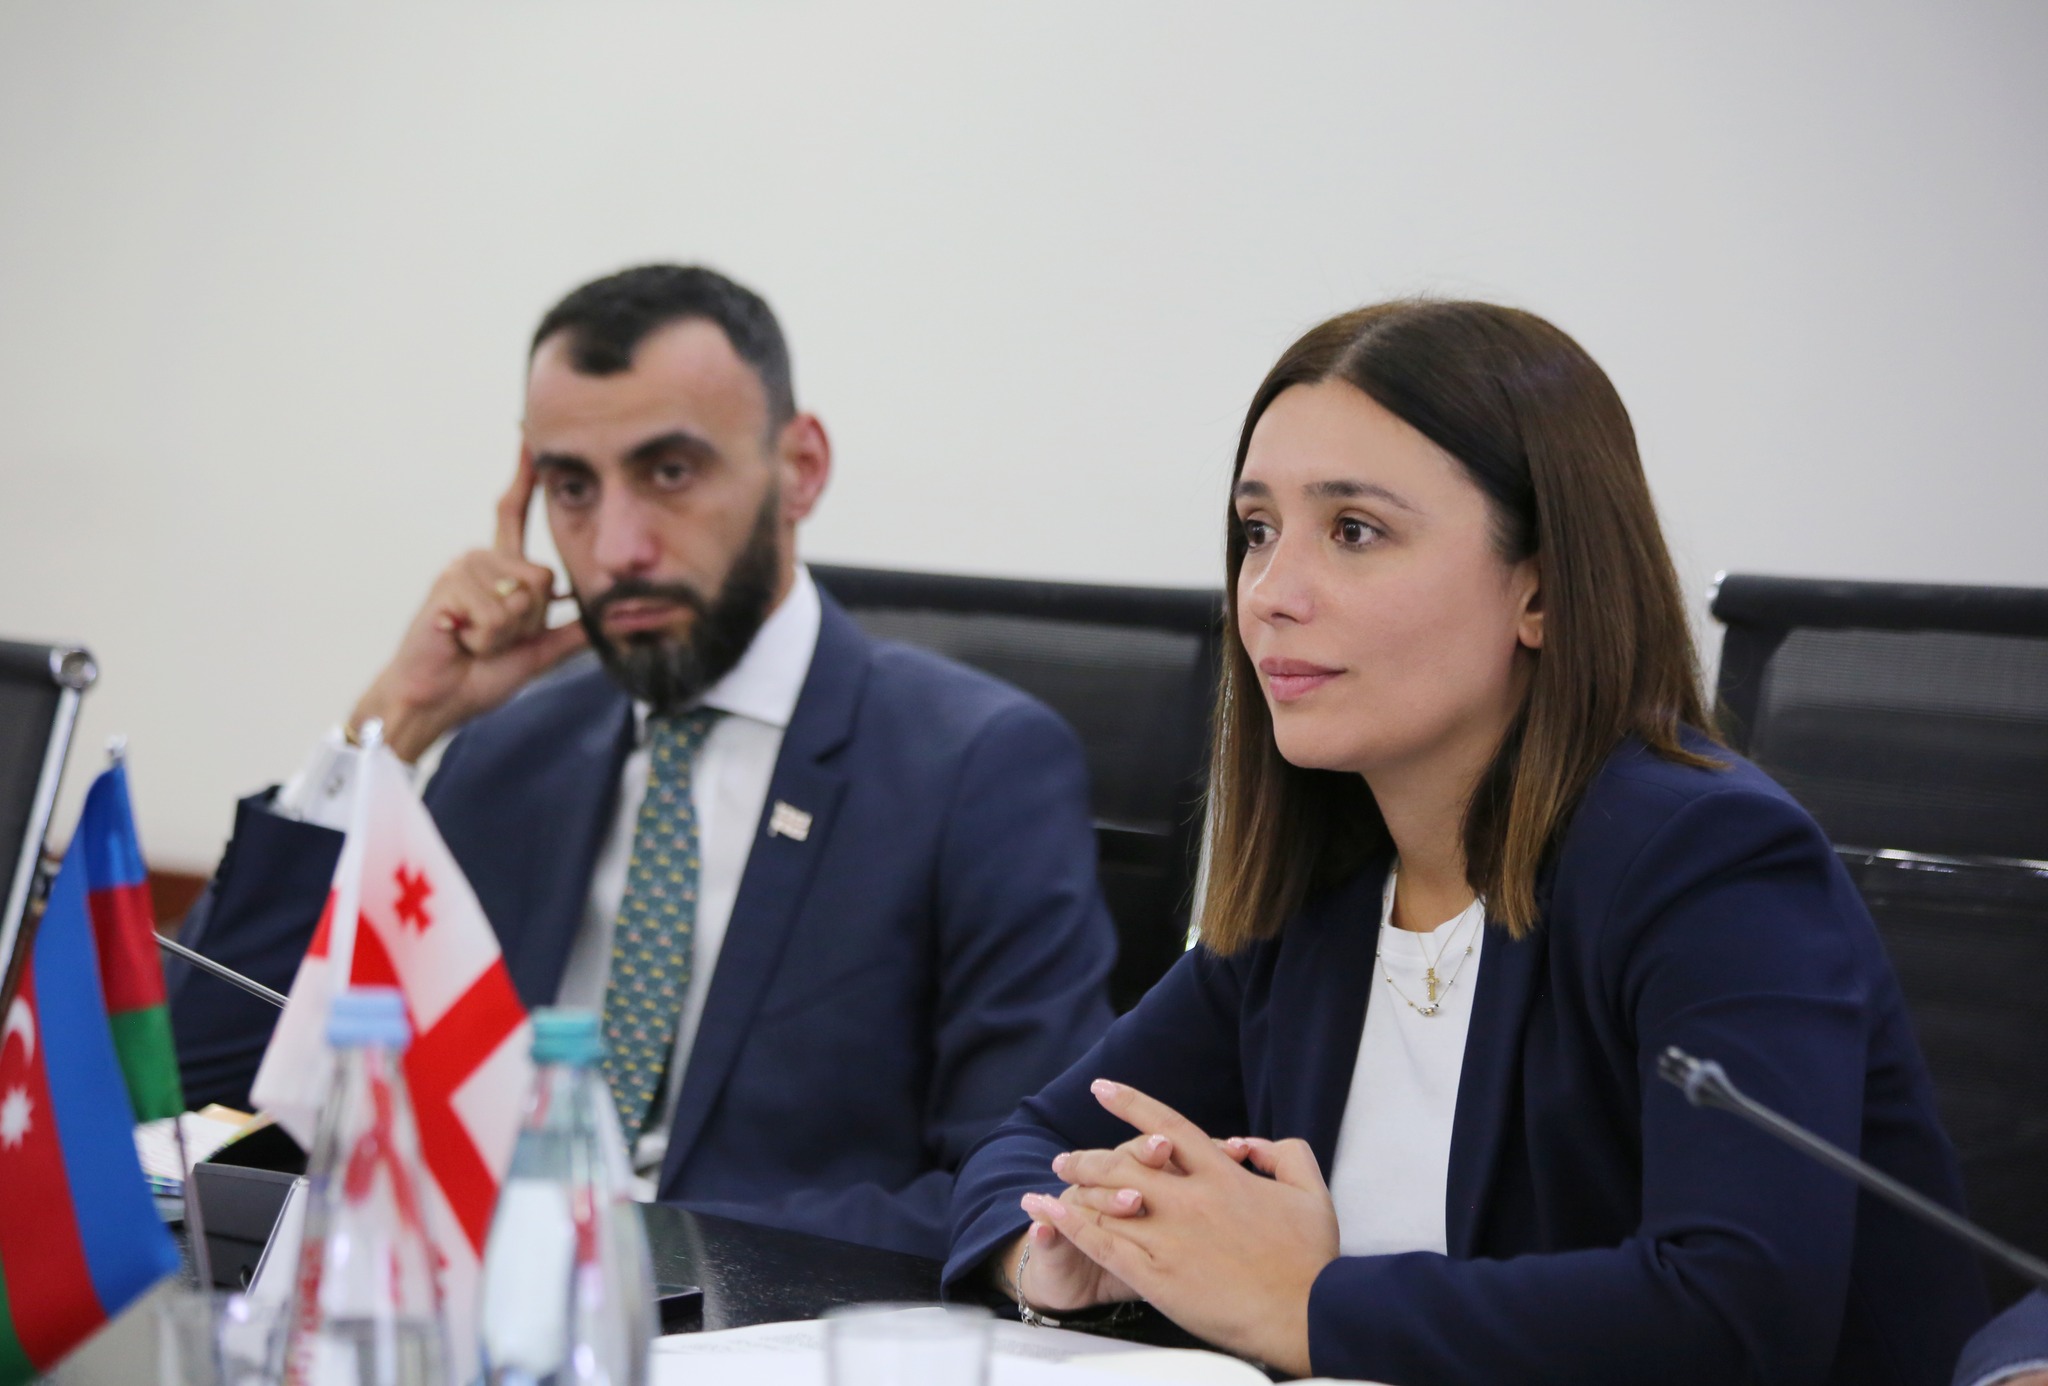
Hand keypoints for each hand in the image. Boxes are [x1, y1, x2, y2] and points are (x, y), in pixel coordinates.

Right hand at [349, 451, 586, 760]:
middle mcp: (480, 559)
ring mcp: (462, 569)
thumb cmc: (477, 675)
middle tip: (493, 639)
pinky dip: (486, 639)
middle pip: (543, 578)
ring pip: (523, 598)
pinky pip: (498, 613)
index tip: (528, 438)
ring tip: (475, 641)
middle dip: (529, 622)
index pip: (513, 513)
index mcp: (499, 569)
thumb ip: (571, 631)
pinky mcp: (448, 585)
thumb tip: (610, 617)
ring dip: (505, 634)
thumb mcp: (537, 651)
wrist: (437, 699)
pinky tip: (461, 641)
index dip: (523, 476)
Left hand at [1022, 1081, 1338, 1374]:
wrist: (1308, 1313)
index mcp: (1222, 1176)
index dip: (1132, 1104)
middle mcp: (1190, 1199)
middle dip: (1090, 1156)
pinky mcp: (1157, 1275)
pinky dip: (1073, 1225)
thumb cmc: (1312, 1260)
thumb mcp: (1311, 1192)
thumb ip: (1285, 1155)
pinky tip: (1049, 1213)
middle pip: (1126, 1163)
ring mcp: (1171, 1236)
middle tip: (1065, 1158)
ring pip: (1109, 1201)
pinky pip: (1104, 1245)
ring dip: (1078, 1186)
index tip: (1103, 1089)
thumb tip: (1255, 1144)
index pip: (1168, 1127)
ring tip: (1055, 1181)